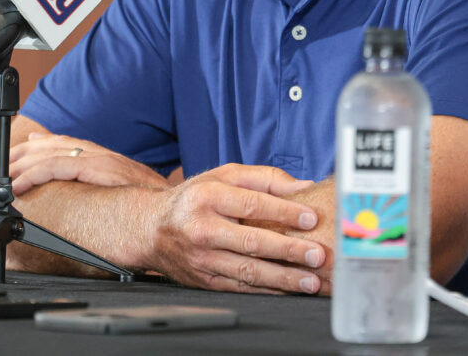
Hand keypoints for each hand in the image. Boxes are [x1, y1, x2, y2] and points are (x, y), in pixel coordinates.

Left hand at [8, 132, 168, 193]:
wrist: (171, 208)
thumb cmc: (150, 205)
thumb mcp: (125, 192)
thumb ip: (104, 187)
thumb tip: (86, 191)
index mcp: (105, 158)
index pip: (67, 143)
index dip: (41, 144)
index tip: (22, 148)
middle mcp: (101, 154)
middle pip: (54, 145)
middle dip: (26, 152)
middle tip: (4, 160)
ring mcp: (100, 160)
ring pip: (51, 155)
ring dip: (23, 164)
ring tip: (4, 175)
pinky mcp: (98, 170)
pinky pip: (57, 169)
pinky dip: (34, 175)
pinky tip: (19, 185)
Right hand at [148, 164, 326, 294]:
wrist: (150, 228)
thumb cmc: (195, 198)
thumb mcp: (224, 176)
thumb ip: (265, 178)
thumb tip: (304, 186)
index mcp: (208, 197)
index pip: (251, 204)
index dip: (283, 212)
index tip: (311, 218)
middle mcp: (202, 229)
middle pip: (251, 242)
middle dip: (288, 250)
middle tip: (317, 255)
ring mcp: (202, 259)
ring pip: (247, 271)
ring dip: (282, 278)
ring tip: (310, 280)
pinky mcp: (204, 280)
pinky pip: (240, 287)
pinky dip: (266, 290)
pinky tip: (287, 289)